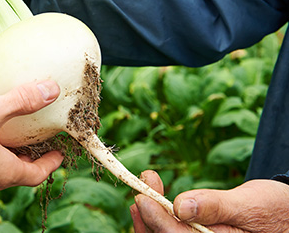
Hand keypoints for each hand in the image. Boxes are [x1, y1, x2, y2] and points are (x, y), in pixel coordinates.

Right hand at [0, 80, 63, 193]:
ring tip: (11, 131)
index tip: (59, 152)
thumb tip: (52, 90)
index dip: (51, 163)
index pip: (37, 174)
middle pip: (17, 172)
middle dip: (30, 157)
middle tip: (38, 139)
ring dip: (8, 153)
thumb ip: (21, 100)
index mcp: (3, 172)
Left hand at [130, 170, 288, 232]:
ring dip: (151, 218)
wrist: (286, 213)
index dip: (158, 221)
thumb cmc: (273, 209)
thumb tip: (181, 205)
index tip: (142, 198)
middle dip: (149, 219)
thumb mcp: (247, 205)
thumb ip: (214, 206)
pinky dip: (160, 219)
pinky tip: (152, 202)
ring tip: (142, 191)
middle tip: (139, 191)